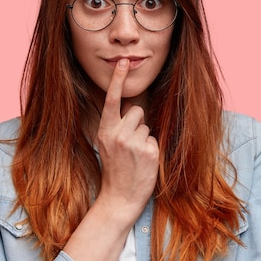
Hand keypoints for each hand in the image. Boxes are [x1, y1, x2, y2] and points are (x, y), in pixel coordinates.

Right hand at [95, 58, 158, 217]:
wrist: (119, 198)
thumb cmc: (115, 170)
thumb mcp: (107, 144)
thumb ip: (115, 126)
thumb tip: (130, 108)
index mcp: (105, 130)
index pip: (112, 99)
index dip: (117, 79)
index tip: (123, 62)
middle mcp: (118, 134)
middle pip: (136, 110)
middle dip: (137, 123)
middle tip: (129, 144)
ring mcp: (133, 143)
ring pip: (147, 125)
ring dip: (144, 138)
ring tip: (135, 156)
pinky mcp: (149, 151)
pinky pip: (154, 139)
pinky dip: (152, 150)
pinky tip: (143, 163)